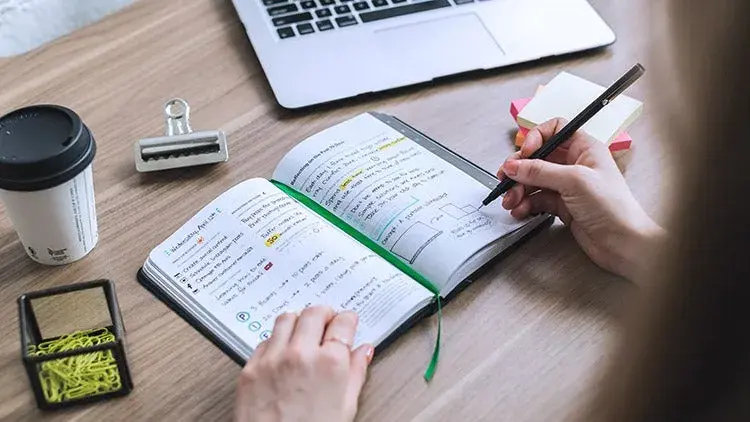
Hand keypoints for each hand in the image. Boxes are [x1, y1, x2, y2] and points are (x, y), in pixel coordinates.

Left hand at [235, 307, 373, 421]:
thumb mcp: (345, 408)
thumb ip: (356, 373)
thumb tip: (363, 352)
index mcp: (330, 363)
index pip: (343, 323)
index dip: (348, 319)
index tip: (347, 321)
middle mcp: (300, 353)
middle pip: (314, 313)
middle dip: (324, 314)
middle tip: (327, 322)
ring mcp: (272, 358)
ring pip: (286, 318)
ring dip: (299, 320)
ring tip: (304, 331)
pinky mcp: (251, 367)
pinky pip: (264, 340)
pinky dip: (276, 340)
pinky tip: (282, 351)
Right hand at [498, 118, 663, 279]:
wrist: (623, 242)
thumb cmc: (613, 207)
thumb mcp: (574, 181)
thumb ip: (540, 171)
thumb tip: (515, 165)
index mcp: (584, 148)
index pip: (555, 130)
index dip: (536, 138)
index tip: (524, 153)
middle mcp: (575, 164)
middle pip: (538, 158)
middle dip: (520, 169)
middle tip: (506, 179)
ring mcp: (568, 186)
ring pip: (534, 180)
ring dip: (519, 190)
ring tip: (510, 201)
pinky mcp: (563, 206)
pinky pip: (537, 199)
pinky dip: (526, 204)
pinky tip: (520, 210)